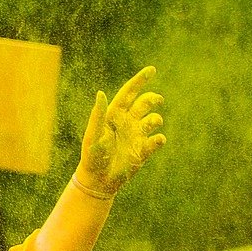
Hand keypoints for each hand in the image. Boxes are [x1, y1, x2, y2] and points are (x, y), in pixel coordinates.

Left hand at [74, 66, 165, 197]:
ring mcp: (136, 136)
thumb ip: (98, 115)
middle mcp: (127, 123)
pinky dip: (159, 139)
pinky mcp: (143, 150)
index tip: (152, 69)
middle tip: (157, 101)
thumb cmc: (92, 157)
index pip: (129, 93)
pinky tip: (156, 141)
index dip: (139, 81)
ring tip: (152, 124)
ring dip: (156, 119)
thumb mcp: (93, 135)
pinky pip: (156, 140)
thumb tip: (101, 93)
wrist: (98, 180)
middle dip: (153, 99)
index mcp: (114, 115)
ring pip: (153, 119)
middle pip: (144, 103)